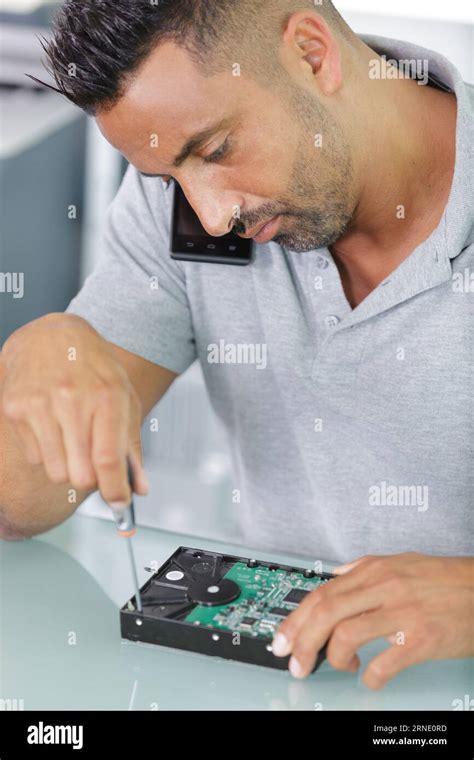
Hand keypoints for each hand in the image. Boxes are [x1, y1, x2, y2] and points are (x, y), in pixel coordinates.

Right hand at [1, 312, 148, 506]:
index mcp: (107, 396)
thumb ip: (131, 446)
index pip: (108, 459)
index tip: (119, 503)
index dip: (115, 490)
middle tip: (94, 462)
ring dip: (68, 466)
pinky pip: (35, 458)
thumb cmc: (93, 367)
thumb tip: (139, 487)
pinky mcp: (15, 409)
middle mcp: (72, 399)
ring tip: (72, 436)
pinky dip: (47, 452)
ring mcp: (40, 404)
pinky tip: (52, 425)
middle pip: (81, 475)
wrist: (51, 335)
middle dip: (91, 479)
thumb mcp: (124, 397)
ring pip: (56, 472)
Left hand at [271, 552, 473, 687]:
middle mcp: (382, 587)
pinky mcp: (420, 639)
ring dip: (333, 659)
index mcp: (372, 570)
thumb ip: (364, 569)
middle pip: (324, 613)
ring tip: (343, 666)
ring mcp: (401, 612)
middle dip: (302, 642)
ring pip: (345, 635)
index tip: (281, 640)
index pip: (320, 594)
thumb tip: (336, 576)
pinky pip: (381, 664)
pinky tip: (370, 677)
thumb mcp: (399, 562)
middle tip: (295, 664)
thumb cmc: (444, 579)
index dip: (294, 620)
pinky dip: (368, 677)